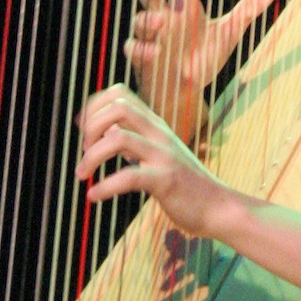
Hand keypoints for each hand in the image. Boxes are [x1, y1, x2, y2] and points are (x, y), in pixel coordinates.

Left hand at [75, 84, 235, 237]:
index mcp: (155, 125)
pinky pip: (129, 177)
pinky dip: (105, 187)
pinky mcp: (166, 180)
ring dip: (91, 156)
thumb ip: (134, 138)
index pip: (120, 93)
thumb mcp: (159, 152)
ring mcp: (164, 155)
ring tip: (83, 174)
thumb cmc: (185, 183)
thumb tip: (104, 129)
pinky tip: (94, 196)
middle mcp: (159, 133)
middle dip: (91, 126)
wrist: (218, 207)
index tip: (83, 129)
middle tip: (85, 150)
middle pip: (118, 107)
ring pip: (118, 138)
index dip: (94, 106)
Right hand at [124, 0, 278, 132]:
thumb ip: (249, 7)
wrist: (187, 89)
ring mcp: (150, 36)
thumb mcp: (230, 30)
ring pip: (139, 18)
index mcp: (181, 3)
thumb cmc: (203, 54)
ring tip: (162, 21)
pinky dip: (141, 48)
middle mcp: (162, 15)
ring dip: (148, 18)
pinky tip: (154, 52)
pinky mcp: (144, 58)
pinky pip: (134, 48)